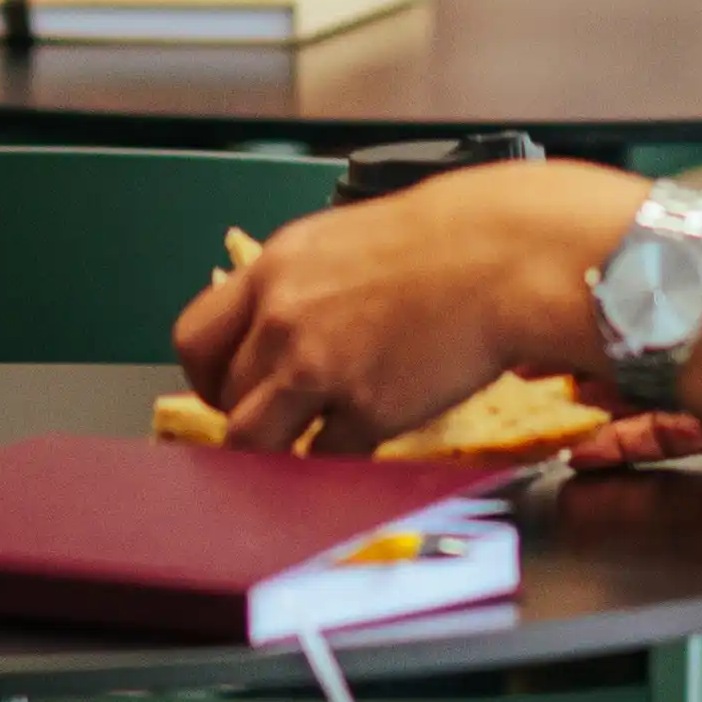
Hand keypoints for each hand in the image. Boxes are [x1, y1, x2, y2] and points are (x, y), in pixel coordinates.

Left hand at [173, 159, 616, 452]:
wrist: (506, 256)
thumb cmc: (446, 241)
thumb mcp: (346, 242)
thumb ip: (302, 286)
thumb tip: (279, 327)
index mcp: (275, 270)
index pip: (195, 338)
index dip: (209, 374)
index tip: (229, 388)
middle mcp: (283, 319)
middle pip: (223, 395)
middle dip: (246, 414)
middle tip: (277, 420)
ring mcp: (319, 367)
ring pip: (254, 440)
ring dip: (277, 450)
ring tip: (307, 445)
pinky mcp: (364, 411)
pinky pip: (323, 458)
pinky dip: (336, 460)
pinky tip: (362, 441)